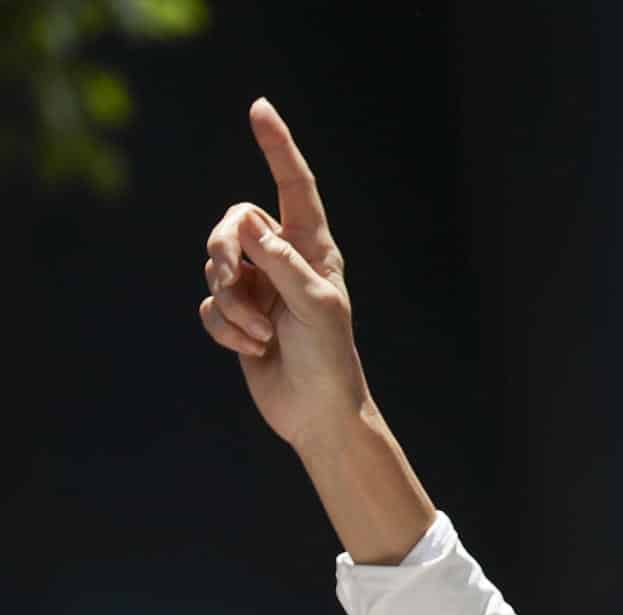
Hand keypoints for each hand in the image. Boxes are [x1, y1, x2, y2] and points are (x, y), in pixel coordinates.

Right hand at [199, 98, 373, 453]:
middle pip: (232, 225)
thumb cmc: (330, 359)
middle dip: (222, 252)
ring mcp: (258, 287)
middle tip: (233, 282)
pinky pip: (208, 306)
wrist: (318, 413)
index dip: (277, 148)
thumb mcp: (315, 307)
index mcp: (312, 249)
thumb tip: (248, 223)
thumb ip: (282, 263)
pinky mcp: (236, 316)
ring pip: (214, 268)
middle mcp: (283, 260)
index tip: (260, 109)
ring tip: (261, 334)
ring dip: (230, 304)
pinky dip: (224, 328)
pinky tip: (252, 350)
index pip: (294, 188)